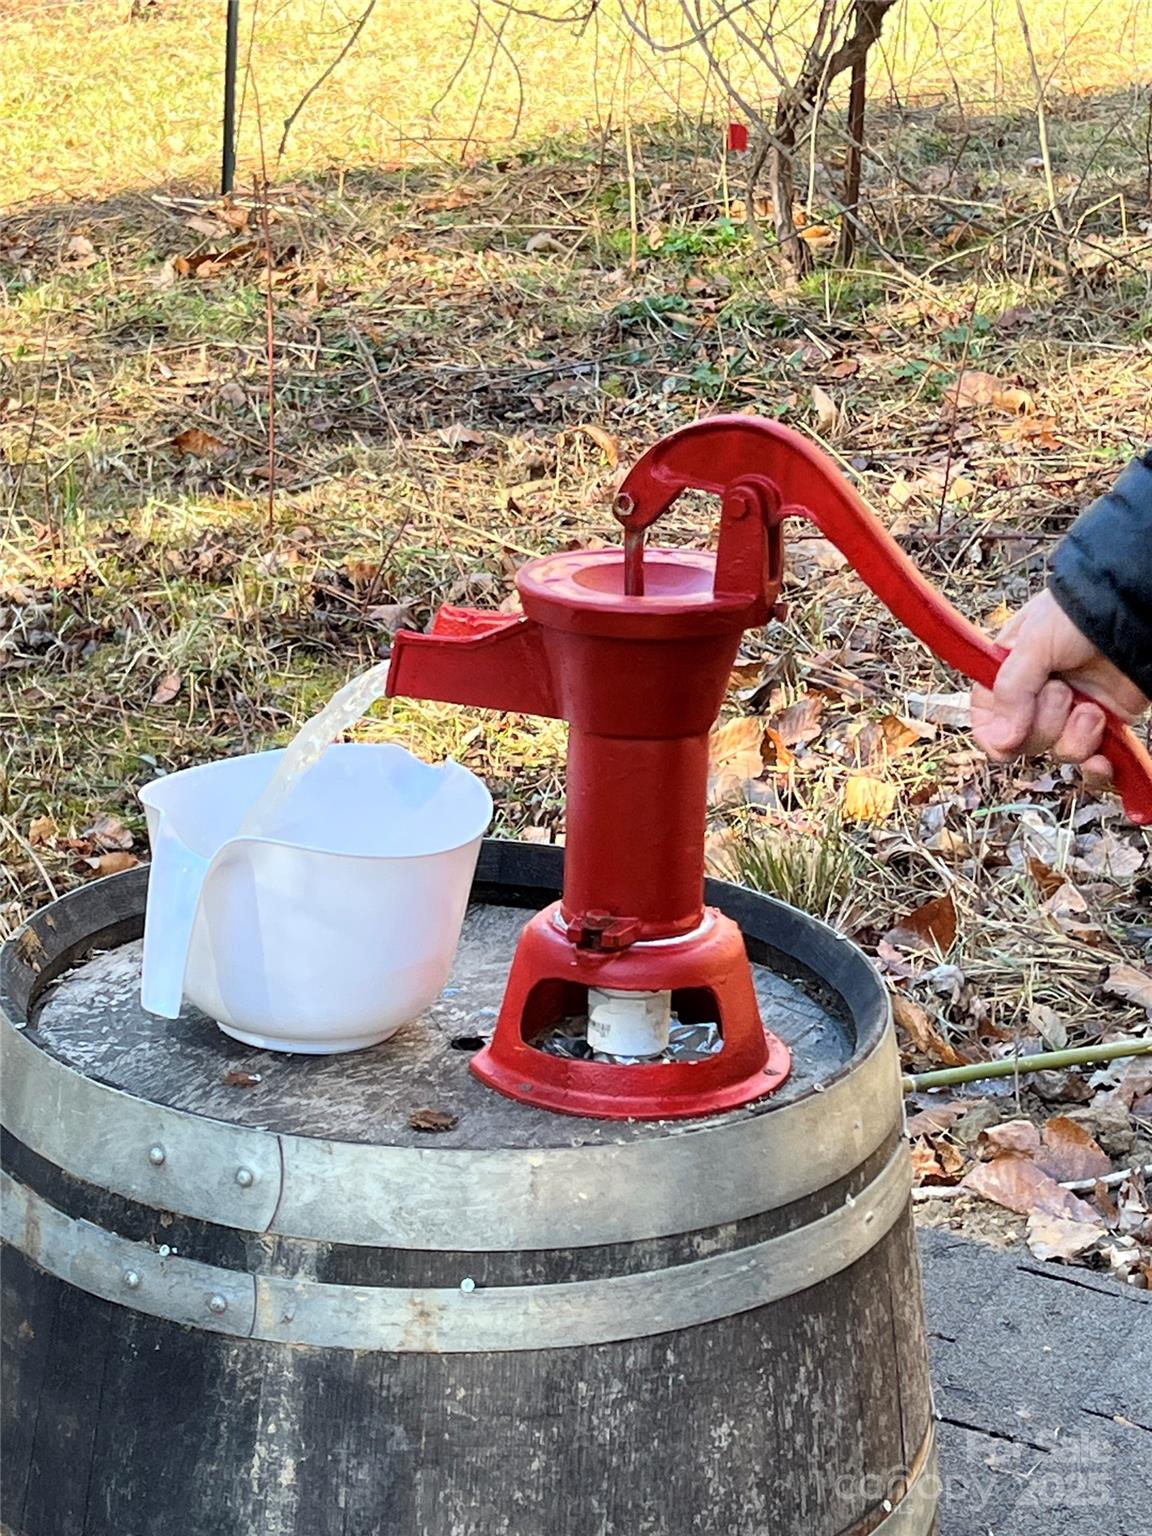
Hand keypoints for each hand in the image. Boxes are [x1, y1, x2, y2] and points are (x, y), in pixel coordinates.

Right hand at [971, 590, 1148, 785]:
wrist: (1131, 613)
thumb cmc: (1077, 616)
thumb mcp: (1032, 643)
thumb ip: (1012, 691)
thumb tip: (1002, 742)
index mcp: (1008, 675)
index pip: (987, 718)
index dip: (994, 735)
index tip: (1008, 739)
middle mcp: (1036, 698)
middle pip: (1023, 741)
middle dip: (1044, 724)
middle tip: (1061, 692)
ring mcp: (1070, 713)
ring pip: (1058, 752)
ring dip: (1075, 735)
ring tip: (1090, 708)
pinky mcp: (1103, 725)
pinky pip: (1090, 764)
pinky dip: (1096, 768)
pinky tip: (1102, 760)